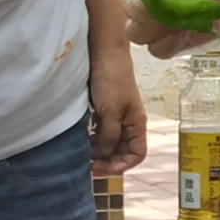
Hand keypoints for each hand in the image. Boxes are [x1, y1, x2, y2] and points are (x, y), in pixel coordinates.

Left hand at [86, 41, 146, 177]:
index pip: (137, 155)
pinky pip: (102, 131)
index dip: (121, 165)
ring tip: (83, 155)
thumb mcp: (111, 111)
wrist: (104, 51)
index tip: (100, 168)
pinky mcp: (105, 109)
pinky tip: (83, 141)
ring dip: (99, 151)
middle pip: (123, 151)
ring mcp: (117, 116)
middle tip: (88, 165)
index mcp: (137, 124)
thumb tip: (105, 155)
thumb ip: (109, 136)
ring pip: (111, 142)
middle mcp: (129, 123)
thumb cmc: (111, 80)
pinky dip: (94, 139)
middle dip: (108, 161)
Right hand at [145, 0, 219, 61]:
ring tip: (188, 19)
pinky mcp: (194, 40)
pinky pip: (166, 49)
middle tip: (170, 7)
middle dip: (143, 10)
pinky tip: (196, 32)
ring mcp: (179, 17)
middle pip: (132, 7)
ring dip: (155, 29)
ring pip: (142, 33)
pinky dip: (172, 44)